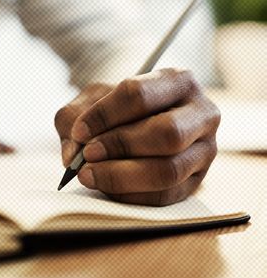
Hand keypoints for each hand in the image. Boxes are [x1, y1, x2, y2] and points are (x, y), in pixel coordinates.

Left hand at [55, 69, 219, 205]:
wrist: (145, 122)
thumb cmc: (120, 109)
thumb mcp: (96, 99)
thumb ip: (76, 117)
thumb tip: (73, 156)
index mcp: (178, 81)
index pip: (140, 94)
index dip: (105, 114)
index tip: (79, 131)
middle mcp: (201, 114)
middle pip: (167, 133)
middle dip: (121, 146)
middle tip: (88, 154)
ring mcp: (205, 150)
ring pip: (168, 170)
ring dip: (122, 175)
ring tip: (90, 174)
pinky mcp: (197, 181)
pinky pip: (165, 196)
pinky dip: (130, 195)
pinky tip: (108, 187)